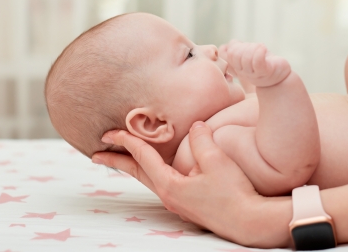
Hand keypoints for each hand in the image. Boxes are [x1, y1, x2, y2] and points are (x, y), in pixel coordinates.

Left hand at [91, 124, 288, 247]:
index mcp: (170, 185)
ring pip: (149, 179)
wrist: (250, 222)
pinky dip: (151, 172)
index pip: (143, 158)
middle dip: (117, 161)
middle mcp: (169, 196)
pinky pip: (163, 183)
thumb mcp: (216, 160)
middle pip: (137, 173)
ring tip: (121, 159)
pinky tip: (157, 168)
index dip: (127, 141)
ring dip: (134, 167)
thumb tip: (195, 126)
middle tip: (97, 152)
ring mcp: (179, 202)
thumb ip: (201, 139)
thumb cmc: (233, 193)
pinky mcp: (189, 203)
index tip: (112, 131)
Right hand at [221, 41, 290, 87]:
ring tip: (261, 46)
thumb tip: (229, 44)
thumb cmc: (265, 62)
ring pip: (246, 58)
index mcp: (238, 68)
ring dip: (254, 47)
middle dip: (244, 46)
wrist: (280, 75)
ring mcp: (254, 74)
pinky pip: (257, 62)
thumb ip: (238, 49)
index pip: (229, 54)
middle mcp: (244, 73)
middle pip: (235, 55)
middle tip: (255, 46)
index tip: (247, 46)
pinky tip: (264, 48)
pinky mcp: (265, 73)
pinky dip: (260, 51)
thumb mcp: (250, 54)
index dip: (236, 46)